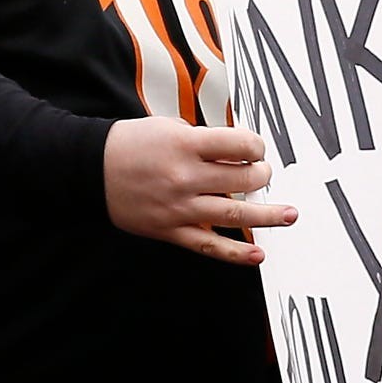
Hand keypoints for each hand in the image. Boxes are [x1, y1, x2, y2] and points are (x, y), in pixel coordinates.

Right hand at [103, 117, 293, 264]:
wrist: (92, 169)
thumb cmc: (132, 144)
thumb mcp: (169, 127)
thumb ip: (204, 140)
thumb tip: (239, 152)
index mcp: (186, 145)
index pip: (240, 146)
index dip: (256, 146)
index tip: (255, 148)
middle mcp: (185, 177)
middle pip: (243, 180)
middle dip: (262, 174)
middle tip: (262, 172)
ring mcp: (179, 207)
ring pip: (235, 215)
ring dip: (267, 215)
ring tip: (289, 215)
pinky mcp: (171, 230)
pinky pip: (209, 244)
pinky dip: (236, 253)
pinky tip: (258, 254)